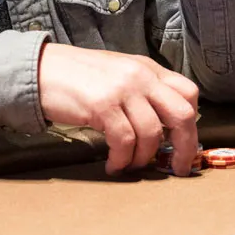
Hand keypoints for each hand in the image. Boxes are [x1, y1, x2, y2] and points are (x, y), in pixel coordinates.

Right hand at [38, 44, 198, 175]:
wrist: (42, 69)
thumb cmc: (78, 76)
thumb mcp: (119, 74)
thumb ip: (143, 91)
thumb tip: (165, 126)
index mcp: (148, 68)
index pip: (189, 93)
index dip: (192, 123)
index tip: (183, 143)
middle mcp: (140, 75)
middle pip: (182, 114)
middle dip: (184, 146)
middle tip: (177, 167)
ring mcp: (122, 89)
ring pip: (152, 133)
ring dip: (143, 158)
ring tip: (130, 165)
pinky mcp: (103, 105)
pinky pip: (124, 141)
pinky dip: (121, 160)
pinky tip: (113, 165)